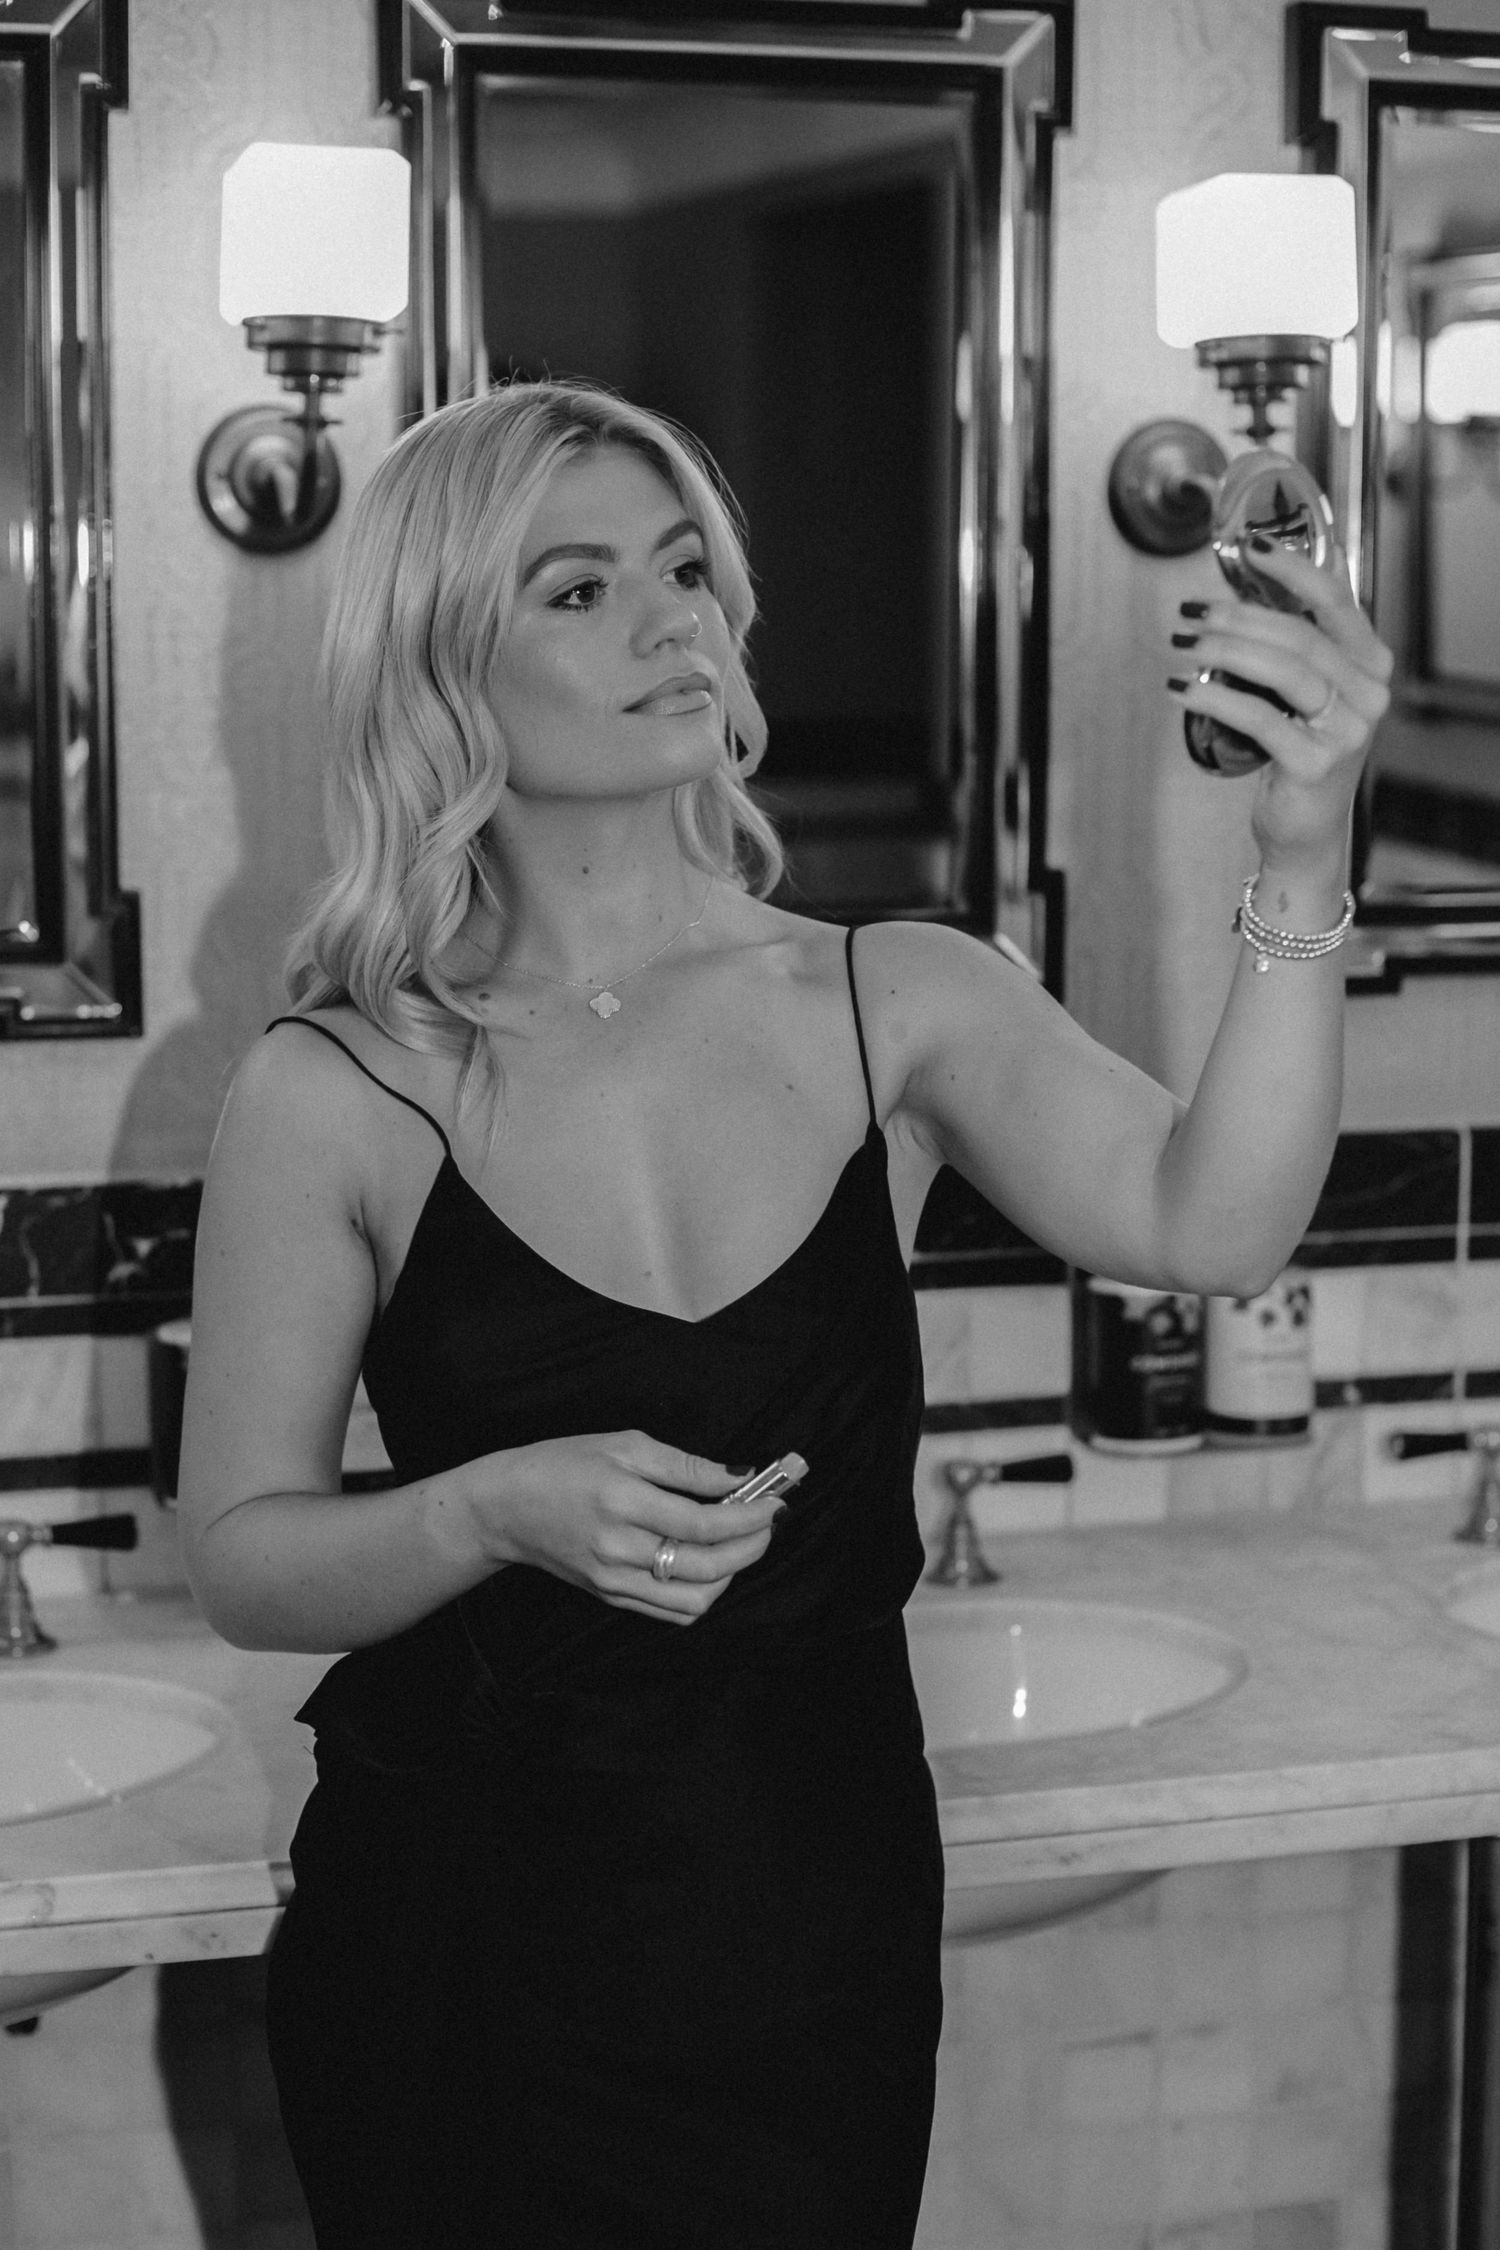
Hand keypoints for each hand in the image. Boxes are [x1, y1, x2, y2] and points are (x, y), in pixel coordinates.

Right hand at [474, 1428, 786, 1624]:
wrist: (506, 1507)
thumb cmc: (563, 1465)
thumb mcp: (624, 1446)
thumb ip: (685, 1465)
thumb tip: (739, 1476)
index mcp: (623, 1502)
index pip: (705, 1521)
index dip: (750, 1514)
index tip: (776, 1500)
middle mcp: (620, 1549)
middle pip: (708, 1564)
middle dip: (752, 1544)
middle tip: (769, 1520)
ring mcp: (615, 1580)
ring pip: (696, 1598)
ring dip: (732, 1573)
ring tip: (740, 1541)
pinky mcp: (611, 1597)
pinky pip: (672, 1612)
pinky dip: (704, 1593)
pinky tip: (711, 1564)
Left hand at [1169, 539, 1393, 873]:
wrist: (1306, 831)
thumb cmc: (1300, 754)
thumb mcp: (1305, 696)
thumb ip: (1291, 648)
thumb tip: (1238, 595)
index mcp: (1370, 664)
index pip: (1336, 600)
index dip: (1292, 568)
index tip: (1249, 549)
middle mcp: (1368, 693)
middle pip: (1299, 634)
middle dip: (1238, 617)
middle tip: (1191, 613)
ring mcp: (1347, 730)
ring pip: (1282, 669)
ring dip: (1224, 651)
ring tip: (1184, 645)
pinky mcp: (1314, 763)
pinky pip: (1258, 716)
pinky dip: (1213, 698)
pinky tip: (1182, 690)